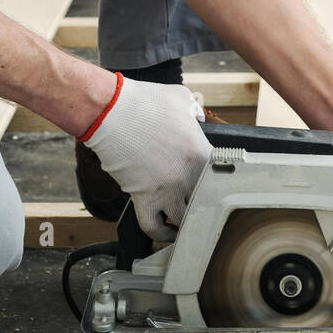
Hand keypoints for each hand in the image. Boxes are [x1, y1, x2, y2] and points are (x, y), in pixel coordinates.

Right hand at [79, 74, 210, 240]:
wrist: (111, 111)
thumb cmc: (144, 101)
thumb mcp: (180, 98)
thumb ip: (194, 112)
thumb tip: (197, 117)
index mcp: (200, 153)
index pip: (220, 177)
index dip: (218, 182)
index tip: (215, 184)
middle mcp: (187, 176)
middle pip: (205, 203)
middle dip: (205, 204)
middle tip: (202, 205)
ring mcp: (166, 190)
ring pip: (183, 220)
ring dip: (185, 222)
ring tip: (186, 221)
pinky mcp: (143, 198)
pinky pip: (154, 227)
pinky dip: (161, 234)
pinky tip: (166, 233)